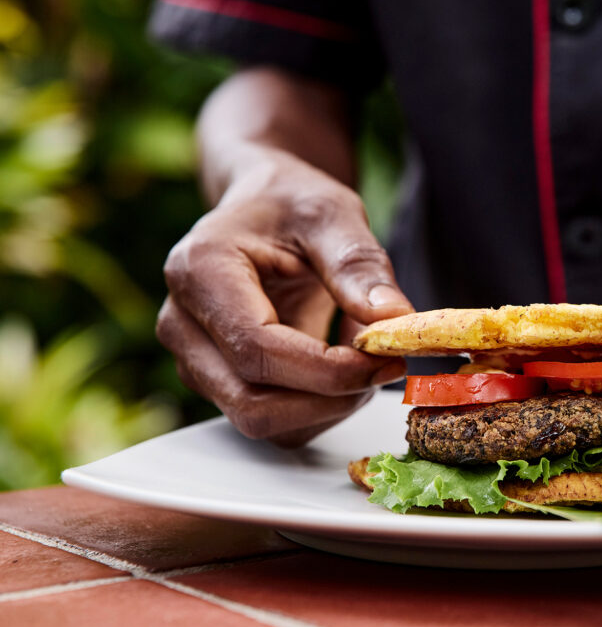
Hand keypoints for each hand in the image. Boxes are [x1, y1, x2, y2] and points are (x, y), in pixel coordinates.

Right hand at [156, 150, 412, 445]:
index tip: (385, 358)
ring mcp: (194, 360)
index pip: (256, 348)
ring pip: (262, 421)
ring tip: (366, 361)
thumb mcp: (332, 213)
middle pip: (252, 401)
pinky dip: (318, 410)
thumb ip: (358, 264)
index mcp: (200, 271)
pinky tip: (344, 371)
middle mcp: (183, 324)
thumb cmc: (291, 204)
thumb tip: (392, 320)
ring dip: (327, 407)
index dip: (325, 369)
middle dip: (330, 398)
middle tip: (386, 366)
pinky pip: (271, 422)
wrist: (263, 208)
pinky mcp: (218, 383)